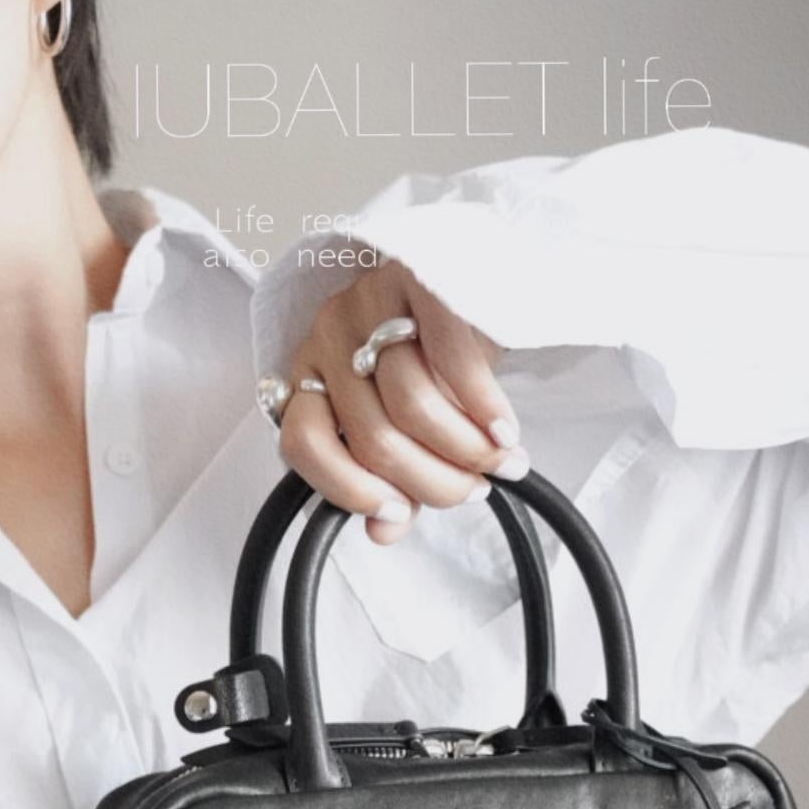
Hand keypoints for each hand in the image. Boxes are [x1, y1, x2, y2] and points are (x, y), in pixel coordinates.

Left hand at [275, 251, 528, 546]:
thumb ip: (391, 477)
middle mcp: (327, 335)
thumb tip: (382, 532)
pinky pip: (449, 357)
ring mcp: (368, 300)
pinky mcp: (417, 275)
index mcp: (310, 376)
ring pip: (410, 405)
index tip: (399, 513)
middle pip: (372, 436)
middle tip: (475, 490)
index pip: (303, 444)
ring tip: (498, 461)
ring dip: (464, 449)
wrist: (473, 278)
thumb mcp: (406, 426)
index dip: (350, 490)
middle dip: (433, 480)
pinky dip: (483, 406)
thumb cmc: (433, 360)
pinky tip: (505, 431)